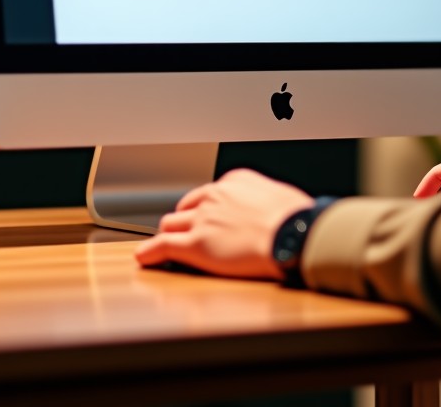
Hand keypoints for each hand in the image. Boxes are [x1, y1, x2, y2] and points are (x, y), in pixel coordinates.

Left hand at [134, 168, 313, 278]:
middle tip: (187, 233)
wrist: (293, 233)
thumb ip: (266, 204)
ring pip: (170, 225)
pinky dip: (149, 253)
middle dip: (184, 220)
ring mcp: (202, 220)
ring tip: (166, 247)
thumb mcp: (281, 198)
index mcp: (235, 180)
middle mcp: (214, 196)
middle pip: (185, 207)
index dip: (206, 208)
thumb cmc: (296, 218)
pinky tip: (144, 258)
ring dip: (169, 235)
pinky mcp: (195, 245)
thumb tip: (273, 215)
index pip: (209, 193)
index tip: (209, 217)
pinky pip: (162, 247)